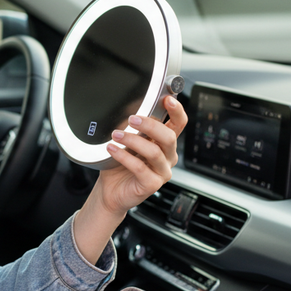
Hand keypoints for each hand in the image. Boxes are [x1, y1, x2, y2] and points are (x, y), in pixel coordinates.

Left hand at [72, 96, 185, 263]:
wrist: (111, 191)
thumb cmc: (120, 165)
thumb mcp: (128, 141)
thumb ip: (133, 127)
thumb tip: (128, 107)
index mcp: (165, 143)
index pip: (179, 124)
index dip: (177, 110)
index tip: (167, 99)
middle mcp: (167, 157)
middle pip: (168, 137)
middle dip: (150, 125)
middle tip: (131, 119)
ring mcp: (162, 172)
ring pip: (154, 152)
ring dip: (133, 140)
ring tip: (116, 135)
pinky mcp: (152, 184)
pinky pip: (140, 168)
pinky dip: (124, 156)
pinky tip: (112, 149)